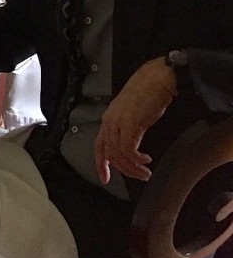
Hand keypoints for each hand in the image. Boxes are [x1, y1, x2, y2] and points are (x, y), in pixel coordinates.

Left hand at [94, 57, 176, 183]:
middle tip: (139, 177)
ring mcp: (118, 121)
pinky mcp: (130, 122)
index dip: (101, 164)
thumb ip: (129, 130)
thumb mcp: (134, 115)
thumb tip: (132, 149)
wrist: (157, 78)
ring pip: (118, 154)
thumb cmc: (148, 95)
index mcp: (108, 119)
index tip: (105, 179)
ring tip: (146, 172)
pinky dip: (136, 159)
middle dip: (124, 170)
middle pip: (109, 153)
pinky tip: (146, 160)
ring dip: (132, 168)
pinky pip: (128, 149)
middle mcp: (109, 121)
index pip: (99, 146)